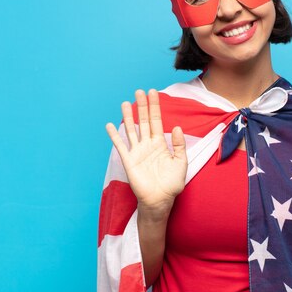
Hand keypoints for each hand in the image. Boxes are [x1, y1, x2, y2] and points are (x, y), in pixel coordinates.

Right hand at [105, 89, 187, 217]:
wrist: (160, 200)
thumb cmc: (172, 184)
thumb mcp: (181, 162)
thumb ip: (179, 145)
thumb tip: (177, 127)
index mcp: (160, 144)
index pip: (156, 121)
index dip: (154, 107)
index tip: (153, 93)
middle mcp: (147, 145)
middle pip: (143, 121)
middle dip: (142, 106)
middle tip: (139, 91)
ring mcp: (137, 152)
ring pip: (131, 130)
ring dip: (128, 117)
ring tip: (125, 103)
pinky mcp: (129, 161)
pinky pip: (121, 146)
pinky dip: (115, 136)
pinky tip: (110, 125)